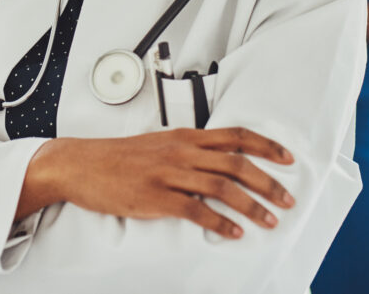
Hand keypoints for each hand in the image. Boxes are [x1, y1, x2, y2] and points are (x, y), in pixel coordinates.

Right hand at [21, 127, 294, 237]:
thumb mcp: (157, 145)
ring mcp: (168, 174)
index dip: (266, 146)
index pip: (235, 136)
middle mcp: (181, 151)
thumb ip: (186, 152)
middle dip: (268, 181)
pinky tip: (233, 232)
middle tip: (288, 199)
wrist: (81, 164)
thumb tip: (215, 164)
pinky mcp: (155, 196)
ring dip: (252, 205)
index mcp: (184, 136)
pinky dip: (219, 222)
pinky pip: (196, 209)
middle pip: (236, 163)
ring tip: (269, 220)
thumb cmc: (117, 157)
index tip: (288, 158)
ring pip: (222, 187)